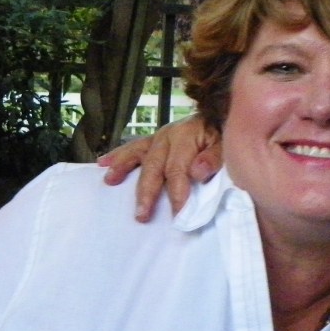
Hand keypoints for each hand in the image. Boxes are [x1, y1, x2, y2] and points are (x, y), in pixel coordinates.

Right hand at [98, 115, 222, 219]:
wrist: (222, 116)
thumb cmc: (224, 137)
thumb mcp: (227, 145)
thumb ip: (215, 158)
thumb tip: (197, 172)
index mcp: (187, 136)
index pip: (178, 169)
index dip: (177, 192)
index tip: (178, 214)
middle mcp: (168, 135)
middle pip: (154, 166)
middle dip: (147, 191)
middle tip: (142, 214)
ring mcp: (158, 137)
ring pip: (137, 154)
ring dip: (123, 168)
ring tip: (110, 182)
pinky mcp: (153, 141)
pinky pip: (133, 148)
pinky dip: (118, 156)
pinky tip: (102, 164)